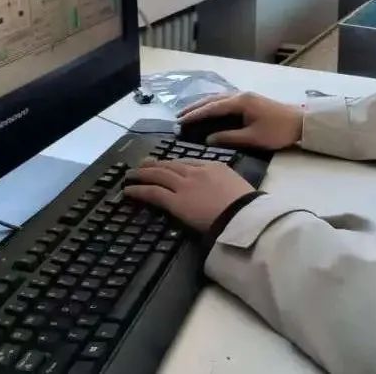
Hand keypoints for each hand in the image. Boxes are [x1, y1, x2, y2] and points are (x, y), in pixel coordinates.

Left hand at [124, 159, 254, 231]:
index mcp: (213, 166)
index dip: (173, 164)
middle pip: (170, 166)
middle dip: (154, 165)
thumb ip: (224, 183)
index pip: (188, 162)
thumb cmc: (247, 205)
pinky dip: (139, 190)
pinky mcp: (175, 201)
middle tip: (143, 164)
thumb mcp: (238, 185)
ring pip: (158, 175)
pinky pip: (153, 192)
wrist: (243, 214)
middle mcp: (196, 172)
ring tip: (131, 175)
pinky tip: (129, 190)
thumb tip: (221, 190)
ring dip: (142, 174)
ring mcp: (184, 185)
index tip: (166, 165)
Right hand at [178, 92, 302, 151]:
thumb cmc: (278, 131)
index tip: (180, 121)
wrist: (301, 123)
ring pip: (218, 99)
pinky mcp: (249, 101)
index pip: (212, 108)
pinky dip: (213, 106)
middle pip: (212, 100)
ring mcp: (245, 96)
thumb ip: (229, 137)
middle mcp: (240, 95)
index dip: (195, 115)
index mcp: (240, 102)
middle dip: (195, 108)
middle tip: (178, 117)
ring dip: (203, 105)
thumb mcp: (253, 138)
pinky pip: (225, 101)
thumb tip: (208, 139)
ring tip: (188, 113)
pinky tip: (208, 111)